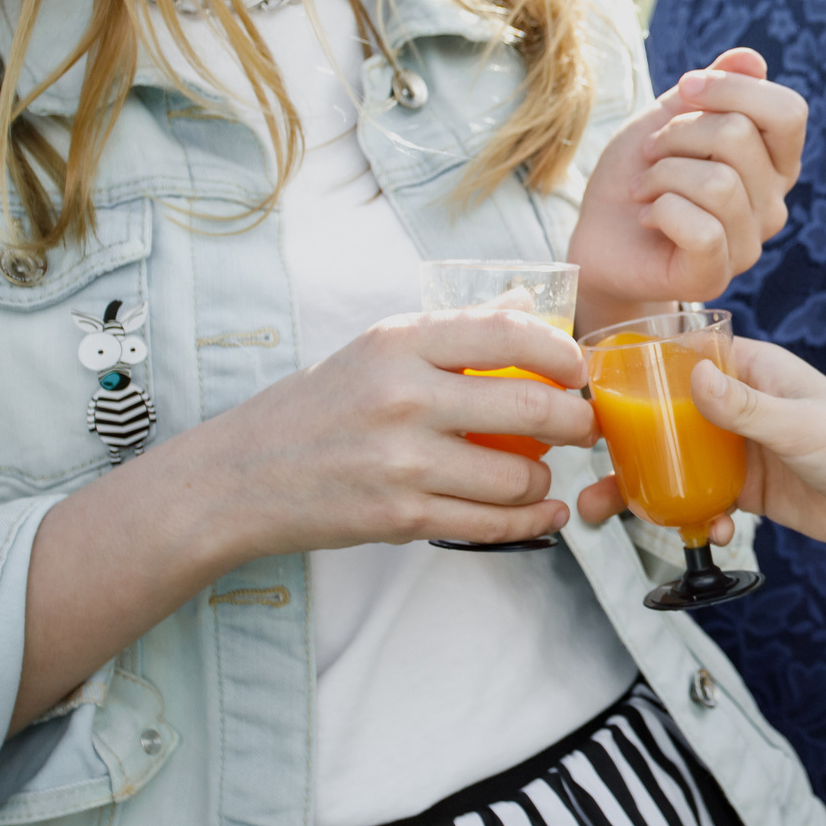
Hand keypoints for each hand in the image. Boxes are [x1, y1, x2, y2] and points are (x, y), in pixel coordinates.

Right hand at [202, 305, 595, 557]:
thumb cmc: (319, 407)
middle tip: (584, 425)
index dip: (562, 352)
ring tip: (539, 470)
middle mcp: (403, 398)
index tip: (579, 369)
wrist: (241, 476)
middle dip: (577, 420)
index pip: (508, 333)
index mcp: (399, 343)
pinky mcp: (401, 518)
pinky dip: (531, 519)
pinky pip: (492, 523)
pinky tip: (543, 511)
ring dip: (545, 476)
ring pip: (519, 474)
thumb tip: (528, 302)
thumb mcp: (377, 349)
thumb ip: (456, 329)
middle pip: (531, 405)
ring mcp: (403, 463)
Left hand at [570, 46, 806, 325]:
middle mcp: (772, 204)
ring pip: (719, 182)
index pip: (789, 112)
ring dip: (661, 174)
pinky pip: (702, 229)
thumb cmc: (639, 172)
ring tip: (643, 187)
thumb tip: (751, 58)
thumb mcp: (671, 117)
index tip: (684, 88)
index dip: (733, 88)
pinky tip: (648, 216)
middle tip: (651, 152)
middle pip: (740, 136)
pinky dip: (660, 211)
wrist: (600, 234)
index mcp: (773, 163)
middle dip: (678, 132)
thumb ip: (714, 89)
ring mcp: (748, 244)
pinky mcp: (714, 276)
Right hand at [575, 337, 825, 554]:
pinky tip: (707, 533)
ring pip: (676, 460)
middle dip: (625, 442)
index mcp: (753, 370)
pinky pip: (702, 497)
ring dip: (643, 485)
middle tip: (589, 465)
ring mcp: (740, 448)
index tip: (595, 394)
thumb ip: (748, 408)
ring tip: (610, 512)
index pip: (684, 356)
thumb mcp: (801, 426)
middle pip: (666, 415)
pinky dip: (692, 515)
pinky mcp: (747, 489)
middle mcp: (739, 404)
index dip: (639, 370)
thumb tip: (696, 376)